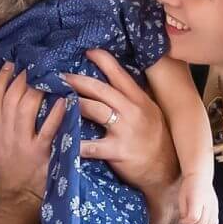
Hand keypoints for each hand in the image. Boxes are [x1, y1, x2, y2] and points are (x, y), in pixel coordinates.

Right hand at [0, 62, 64, 207]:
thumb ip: (3, 126)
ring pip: (25, 108)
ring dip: (37, 89)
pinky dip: (56, 113)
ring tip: (48, 76)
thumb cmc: (11, 174)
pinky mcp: (40, 154)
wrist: (17, 200)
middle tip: (34, 65)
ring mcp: (23, 144)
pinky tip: (65, 100)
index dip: (1, 79)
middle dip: (21, 78)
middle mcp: (7, 135)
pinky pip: (48, 129)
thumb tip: (10, 103)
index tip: (9, 65)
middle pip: (11, 98)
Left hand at [63, 50, 177, 195]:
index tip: (87, 51)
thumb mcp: (151, 113)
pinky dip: (75, 142)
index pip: (119, 74)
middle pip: (100, 89)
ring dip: (73, 104)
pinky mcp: (118, 151)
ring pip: (94, 110)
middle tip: (59, 76)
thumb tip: (115, 82)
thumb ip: (133, 99)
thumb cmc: (156, 141)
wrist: (166, 172)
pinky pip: (91, 145)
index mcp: (139, 99)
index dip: (102, 60)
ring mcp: (125, 130)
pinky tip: (61, 138)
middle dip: (77, 80)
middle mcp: (132, 110)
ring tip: (57, 101)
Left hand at [178, 171, 217, 223]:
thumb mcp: (182, 197)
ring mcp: (214, 208)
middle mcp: (208, 204)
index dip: (186, 223)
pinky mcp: (216, 211)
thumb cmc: (189, 186)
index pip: (194, 217)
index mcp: (198, 199)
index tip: (181, 221)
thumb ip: (184, 211)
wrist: (200, 177)